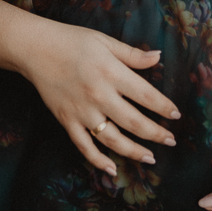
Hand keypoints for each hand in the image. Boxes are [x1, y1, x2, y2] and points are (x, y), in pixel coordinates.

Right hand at [18, 24, 179, 174]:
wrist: (35, 48)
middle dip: (156, 134)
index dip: (164, 107)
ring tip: (150, 158)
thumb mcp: (105, 41)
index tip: (176, 115)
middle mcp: (99, 95)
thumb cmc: (72, 41)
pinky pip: (85, 147)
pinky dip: (98, 161)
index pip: (146, 95)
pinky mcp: (66, 121)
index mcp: (111, 72)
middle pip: (134, 122)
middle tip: (171, 141)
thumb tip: (158, 57)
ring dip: (134, 152)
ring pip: (113, 140)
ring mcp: (82, 111)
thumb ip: (132, 54)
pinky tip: (112, 169)